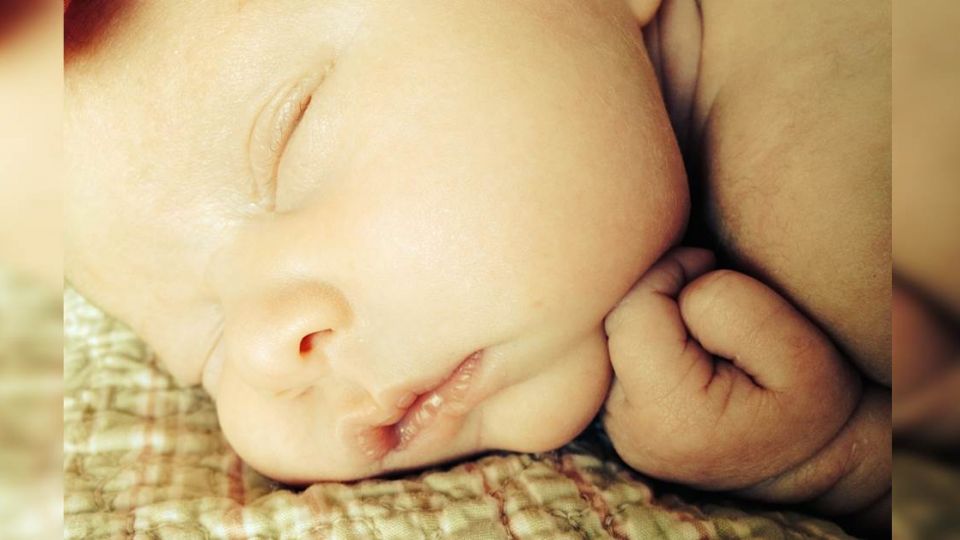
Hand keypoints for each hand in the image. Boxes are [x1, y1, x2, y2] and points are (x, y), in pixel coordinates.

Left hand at [602, 247, 863, 490]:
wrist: (806, 459)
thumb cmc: (810, 404)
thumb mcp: (799, 351)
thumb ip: (732, 305)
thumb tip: (681, 283)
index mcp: (668, 414)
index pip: (633, 311)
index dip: (667, 272)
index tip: (708, 263)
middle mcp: (626, 426)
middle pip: (613, 320)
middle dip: (655, 292)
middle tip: (708, 294)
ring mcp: (616, 423)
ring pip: (611, 333)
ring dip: (651, 314)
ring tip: (703, 328)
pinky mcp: (616, 413)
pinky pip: (615, 351)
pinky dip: (647, 335)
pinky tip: (685, 345)